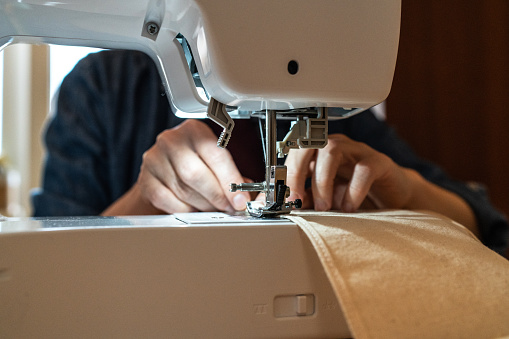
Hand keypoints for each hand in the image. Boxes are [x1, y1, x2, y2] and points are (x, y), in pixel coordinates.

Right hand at [102, 119, 249, 214]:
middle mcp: (171, 140)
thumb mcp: (216, 161)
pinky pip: (167, 201)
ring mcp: (154, 159)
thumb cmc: (197, 164)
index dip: (230, 181)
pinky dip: (184, 210)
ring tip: (214, 208)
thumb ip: (233, 176)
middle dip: (216, 196)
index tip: (240, 199)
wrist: (165, 169)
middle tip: (228, 208)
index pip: (215, 155)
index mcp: (194, 130)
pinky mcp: (145, 179)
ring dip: (203, 205)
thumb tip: (250, 197)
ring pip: (183, 190)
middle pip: (195, 174)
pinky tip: (193, 209)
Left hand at [285, 133, 477, 234]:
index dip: (286, 173)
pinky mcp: (379, 162)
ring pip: (332, 150)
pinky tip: (349, 207)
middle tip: (298, 199)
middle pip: (308, 142)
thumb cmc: (357, 194)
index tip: (284, 199)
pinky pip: (363, 169)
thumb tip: (288, 205)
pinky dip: (353, 190)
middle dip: (297, 170)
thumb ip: (308, 199)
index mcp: (319, 153)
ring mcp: (357, 151)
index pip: (295, 151)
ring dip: (322, 181)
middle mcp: (336, 146)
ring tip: (324, 207)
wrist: (394, 197)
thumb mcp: (326, 198)